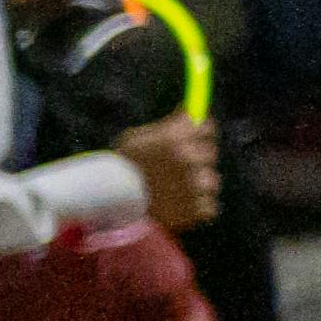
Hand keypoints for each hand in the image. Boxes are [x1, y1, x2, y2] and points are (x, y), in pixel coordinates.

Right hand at [118, 114, 222, 232]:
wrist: (109, 210)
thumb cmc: (119, 171)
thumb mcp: (135, 140)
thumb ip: (167, 125)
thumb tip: (191, 110)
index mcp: (175, 138)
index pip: (207, 126)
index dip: (200, 132)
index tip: (196, 137)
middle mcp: (189, 159)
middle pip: (210, 152)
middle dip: (197, 158)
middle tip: (177, 169)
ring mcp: (196, 186)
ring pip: (211, 180)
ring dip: (197, 186)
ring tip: (172, 192)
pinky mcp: (198, 209)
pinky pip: (208, 206)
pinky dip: (196, 209)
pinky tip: (175, 208)